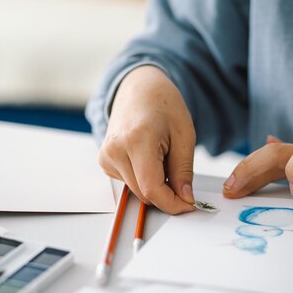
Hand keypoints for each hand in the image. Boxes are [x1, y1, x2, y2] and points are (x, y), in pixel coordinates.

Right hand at [98, 66, 195, 213]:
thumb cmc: (163, 104)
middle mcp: (115, 150)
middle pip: (144, 193)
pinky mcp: (104, 161)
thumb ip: (183, 170)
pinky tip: (148, 156)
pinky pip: (129, 183)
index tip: (188, 204)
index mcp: (137, 140)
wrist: (139, 88)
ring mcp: (106, 156)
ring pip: (137, 191)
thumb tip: (184, 198)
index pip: (152, 189)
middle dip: (167, 192)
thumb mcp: (184, 134)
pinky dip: (144, 177)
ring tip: (162, 157)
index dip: (173, 203)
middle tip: (180, 174)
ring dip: (155, 184)